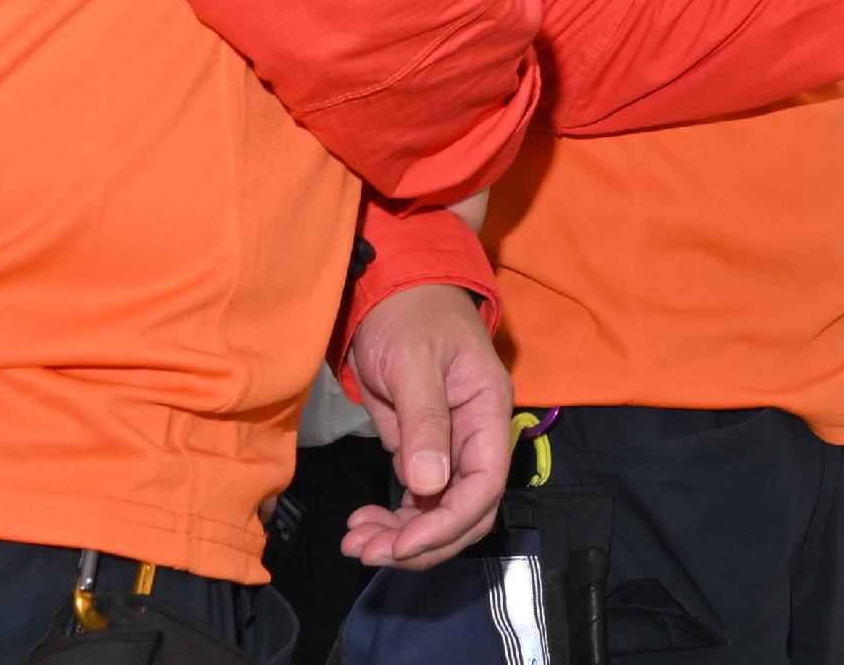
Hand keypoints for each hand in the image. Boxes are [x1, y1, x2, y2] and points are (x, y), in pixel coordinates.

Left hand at [340, 284, 512, 568]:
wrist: (390, 290)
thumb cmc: (409, 315)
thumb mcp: (414, 362)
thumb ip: (424, 422)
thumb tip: (427, 486)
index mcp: (488, 412)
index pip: (484, 486)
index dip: (447, 524)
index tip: (402, 544)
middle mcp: (476, 436)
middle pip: (465, 511)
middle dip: (421, 540)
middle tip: (367, 552)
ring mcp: (450, 446)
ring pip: (439, 512)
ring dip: (401, 537)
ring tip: (355, 543)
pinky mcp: (422, 449)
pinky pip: (417, 500)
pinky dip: (391, 520)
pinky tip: (361, 523)